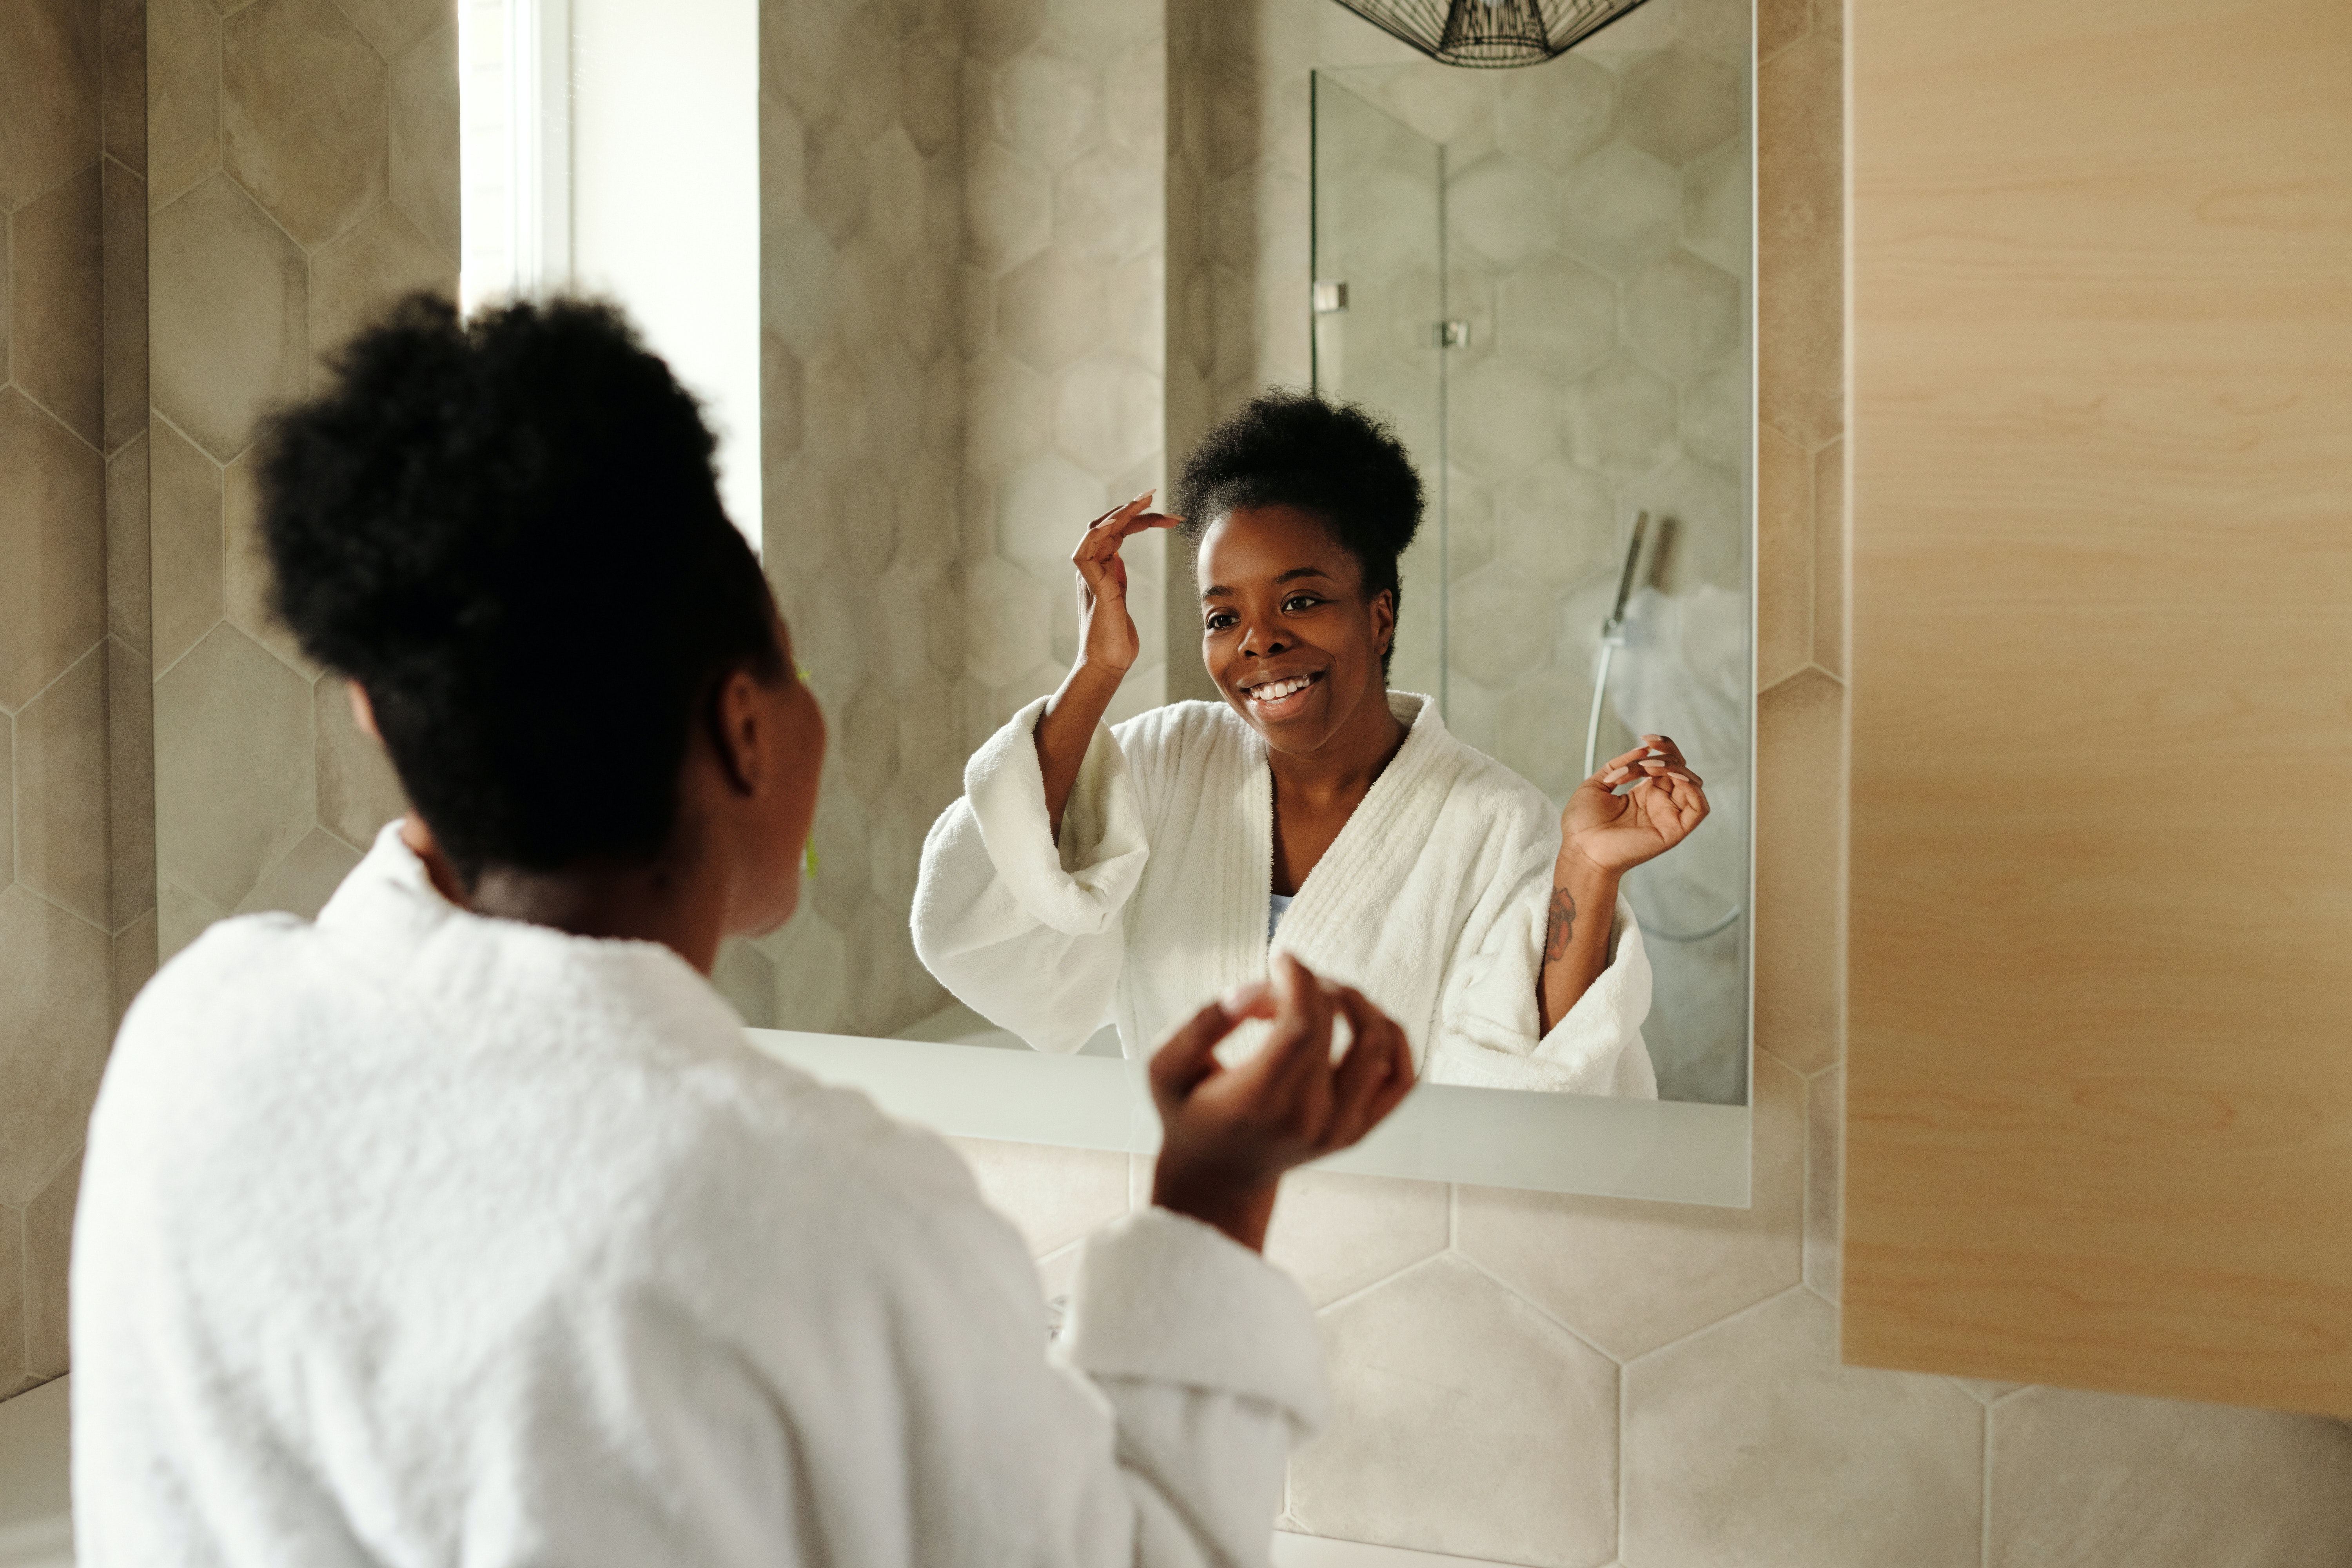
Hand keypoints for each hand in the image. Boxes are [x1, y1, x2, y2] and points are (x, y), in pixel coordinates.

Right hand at [1071, 491, 1179, 675]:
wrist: (1108, 666)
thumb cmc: (1117, 641)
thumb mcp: (1120, 601)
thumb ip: (1117, 579)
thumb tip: (1118, 558)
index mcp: (1100, 569)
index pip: (1117, 533)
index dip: (1139, 519)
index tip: (1167, 514)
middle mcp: (1091, 568)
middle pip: (1108, 525)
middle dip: (1132, 508)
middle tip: (1154, 494)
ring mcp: (1089, 575)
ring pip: (1097, 530)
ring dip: (1120, 512)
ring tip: (1145, 500)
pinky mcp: (1091, 586)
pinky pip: (1086, 549)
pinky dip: (1099, 532)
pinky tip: (1119, 521)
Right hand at [1148, 954, 1415, 1250]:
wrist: (1220, 1177)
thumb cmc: (1190, 1113)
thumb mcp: (1167, 1067)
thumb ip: (1200, 1022)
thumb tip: (1252, 990)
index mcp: (1260, 1102)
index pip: (1301, 1026)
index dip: (1298, 979)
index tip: (1280, 960)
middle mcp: (1311, 1119)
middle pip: (1339, 1026)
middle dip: (1316, 985)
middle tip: (1285, 983)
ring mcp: (1343, 1128)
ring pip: (1380, 1044)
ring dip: (1358, 1003)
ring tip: (1324, 996)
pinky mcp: (1361, 1129)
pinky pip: (1402, 1076)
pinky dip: (1392, 1038)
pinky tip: (1361, 1022)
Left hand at [1561, 734, 1709, 877]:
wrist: (1580, 850)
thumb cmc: (1582, 824)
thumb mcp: (1596, 784)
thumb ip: (1619, 765)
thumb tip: (1643, 749)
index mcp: (1644, 794)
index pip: (1665, 764)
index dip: (1661, 747)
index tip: (1646, 738)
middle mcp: (1659, 804)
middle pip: (1680, 770)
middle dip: (1668, 753)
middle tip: (1647, 753)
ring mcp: (1667, 817)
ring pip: (1692, 785)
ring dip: (1676, 768)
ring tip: (1651, 766)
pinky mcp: (1673, 831)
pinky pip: (1699, 809)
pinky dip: (1693, 789)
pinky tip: (1674, 777)